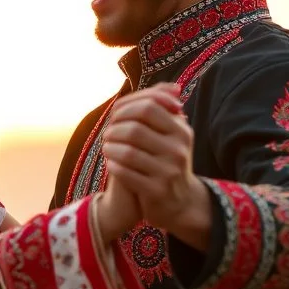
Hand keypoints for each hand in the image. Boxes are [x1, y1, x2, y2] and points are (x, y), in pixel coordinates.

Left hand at [101, 85, 210, 244]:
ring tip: (107, 148)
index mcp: (182, 131)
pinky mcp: (157, 191)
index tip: (115, 117)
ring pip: (128, 152)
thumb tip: (171, 86)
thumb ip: (167, 110)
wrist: (181, 202)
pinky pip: (126, 173)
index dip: (126, 108)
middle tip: (107, 134)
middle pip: (135, 129)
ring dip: (110, 148)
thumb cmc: (169, 161)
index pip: (149, 106)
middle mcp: (178, 150)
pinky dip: (114, 166)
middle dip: (115, 129)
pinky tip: (112, 164)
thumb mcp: (174, 135)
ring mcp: (168, 171)